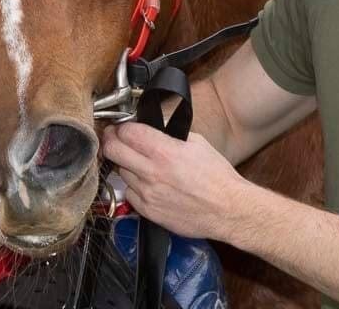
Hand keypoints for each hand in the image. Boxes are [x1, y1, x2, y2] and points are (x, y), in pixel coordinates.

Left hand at [102, 123, 247, 241]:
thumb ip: (170, 134)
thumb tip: (154, 128)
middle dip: (110, 141)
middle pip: (112, 150)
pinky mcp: (148, 211)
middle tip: (113, 140)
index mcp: (164, 151)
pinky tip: (146, 184)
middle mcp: (151, 172)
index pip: (126, 132)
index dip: (120, 127)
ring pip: (120, 173)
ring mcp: (147, 193)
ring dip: (126, 165)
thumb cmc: (217, 178)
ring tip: (138, 164)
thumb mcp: (197, 143)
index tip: (120, 128)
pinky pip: (129, 194)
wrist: (228, 210)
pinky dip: (134, 188)